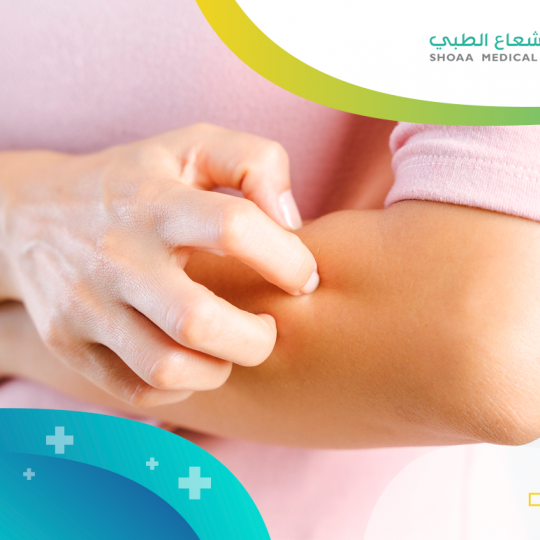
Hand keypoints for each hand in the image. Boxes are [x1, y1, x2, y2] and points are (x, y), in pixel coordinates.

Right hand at [0, 124, 317, 405]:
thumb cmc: (135, 180)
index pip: (234, 228)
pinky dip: (179, 390)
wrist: (31, 213)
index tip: (302, 276)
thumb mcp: (192, 145)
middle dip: (257, 339)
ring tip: (229, 347)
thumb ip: (255, 162)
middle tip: (268, 327)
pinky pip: (136, 391)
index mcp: (154, 199)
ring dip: (219, 369)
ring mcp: (86, 305)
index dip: (287, 259)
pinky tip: (191, 361)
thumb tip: (292, 224)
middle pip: (199, 321)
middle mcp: (116, 255)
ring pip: (167, 369)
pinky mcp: (69, 343)